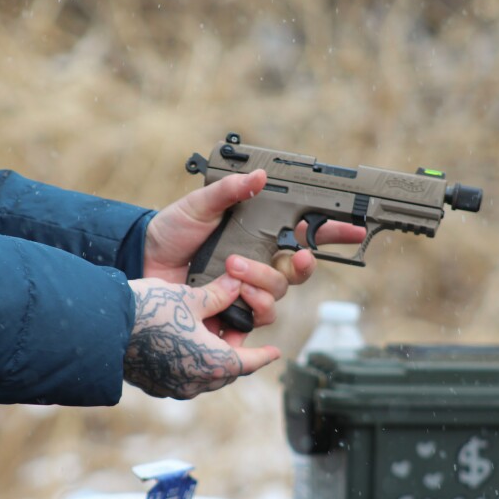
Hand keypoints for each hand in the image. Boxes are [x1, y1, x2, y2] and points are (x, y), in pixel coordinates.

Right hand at [124, 275, 280, 398]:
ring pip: (204, 376)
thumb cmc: (150, 309)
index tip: (275, 353)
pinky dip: (190, 365)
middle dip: (236, 354)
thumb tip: (236, 285)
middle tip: (239, 336)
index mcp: (213, 363)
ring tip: (214, 340)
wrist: (102, 326)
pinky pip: (182, 378)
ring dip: (212, 360)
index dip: (263, 355)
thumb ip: (218, 295)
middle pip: (226, 371)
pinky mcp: (153, 384)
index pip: (248, 362)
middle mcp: (195, 382)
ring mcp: (172, 387)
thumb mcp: (190, 297)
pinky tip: (185, 347)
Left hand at [143, 170, 365, 326]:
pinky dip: (247, 311)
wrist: (143, 259)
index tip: (354, 228)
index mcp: (261, 238)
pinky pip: (255, 322)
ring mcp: (246, 292)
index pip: (306, 236)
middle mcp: (260, 266)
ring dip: (261, 284)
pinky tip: (230, 301)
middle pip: (298, 273)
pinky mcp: (230, 315)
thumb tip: (260, 176)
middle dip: (297, 265)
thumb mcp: (200, 204)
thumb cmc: (174, 230)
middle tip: (291, 255)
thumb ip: (230, 190)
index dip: (334, 233)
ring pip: (277, 297)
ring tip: (232, 270)